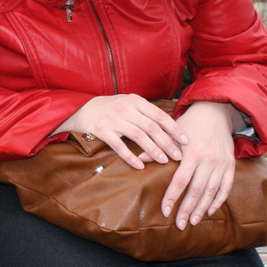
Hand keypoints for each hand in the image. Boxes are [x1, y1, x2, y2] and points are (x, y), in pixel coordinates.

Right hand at [58, 94, 188, 169]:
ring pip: (138, 136)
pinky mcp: (102, 130)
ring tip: (164, 161)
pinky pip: (119, 146)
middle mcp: (125, 108)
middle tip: (178, 156)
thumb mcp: (128, 103)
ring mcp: (113, 119)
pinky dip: (130, 157)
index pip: (159, 115)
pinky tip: (140, 166)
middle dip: (167, 143)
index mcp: (135, 100)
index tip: (185, 141)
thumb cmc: (110, 108)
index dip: (174, 129)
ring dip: (153, 150)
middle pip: (151, 127)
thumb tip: (170, 126)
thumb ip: (145, 111)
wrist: (82, 108)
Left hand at [160, 101, 241, 229]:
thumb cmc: (189, 124)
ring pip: (211, 191)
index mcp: (192, 153)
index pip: (180, 181)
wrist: (215, 113)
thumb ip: (157, 148)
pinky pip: (226, 187)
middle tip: (180, 225)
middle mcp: (208, 160)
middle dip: (187, 209)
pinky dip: (219, 200)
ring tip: (194, 222)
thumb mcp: (172, 133)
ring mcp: (221, 163)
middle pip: (196, 190)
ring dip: (202, 209)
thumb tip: (139, 160)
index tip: (165, 211)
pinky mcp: (230, 165)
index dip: (172, 197)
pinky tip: (210, 211)